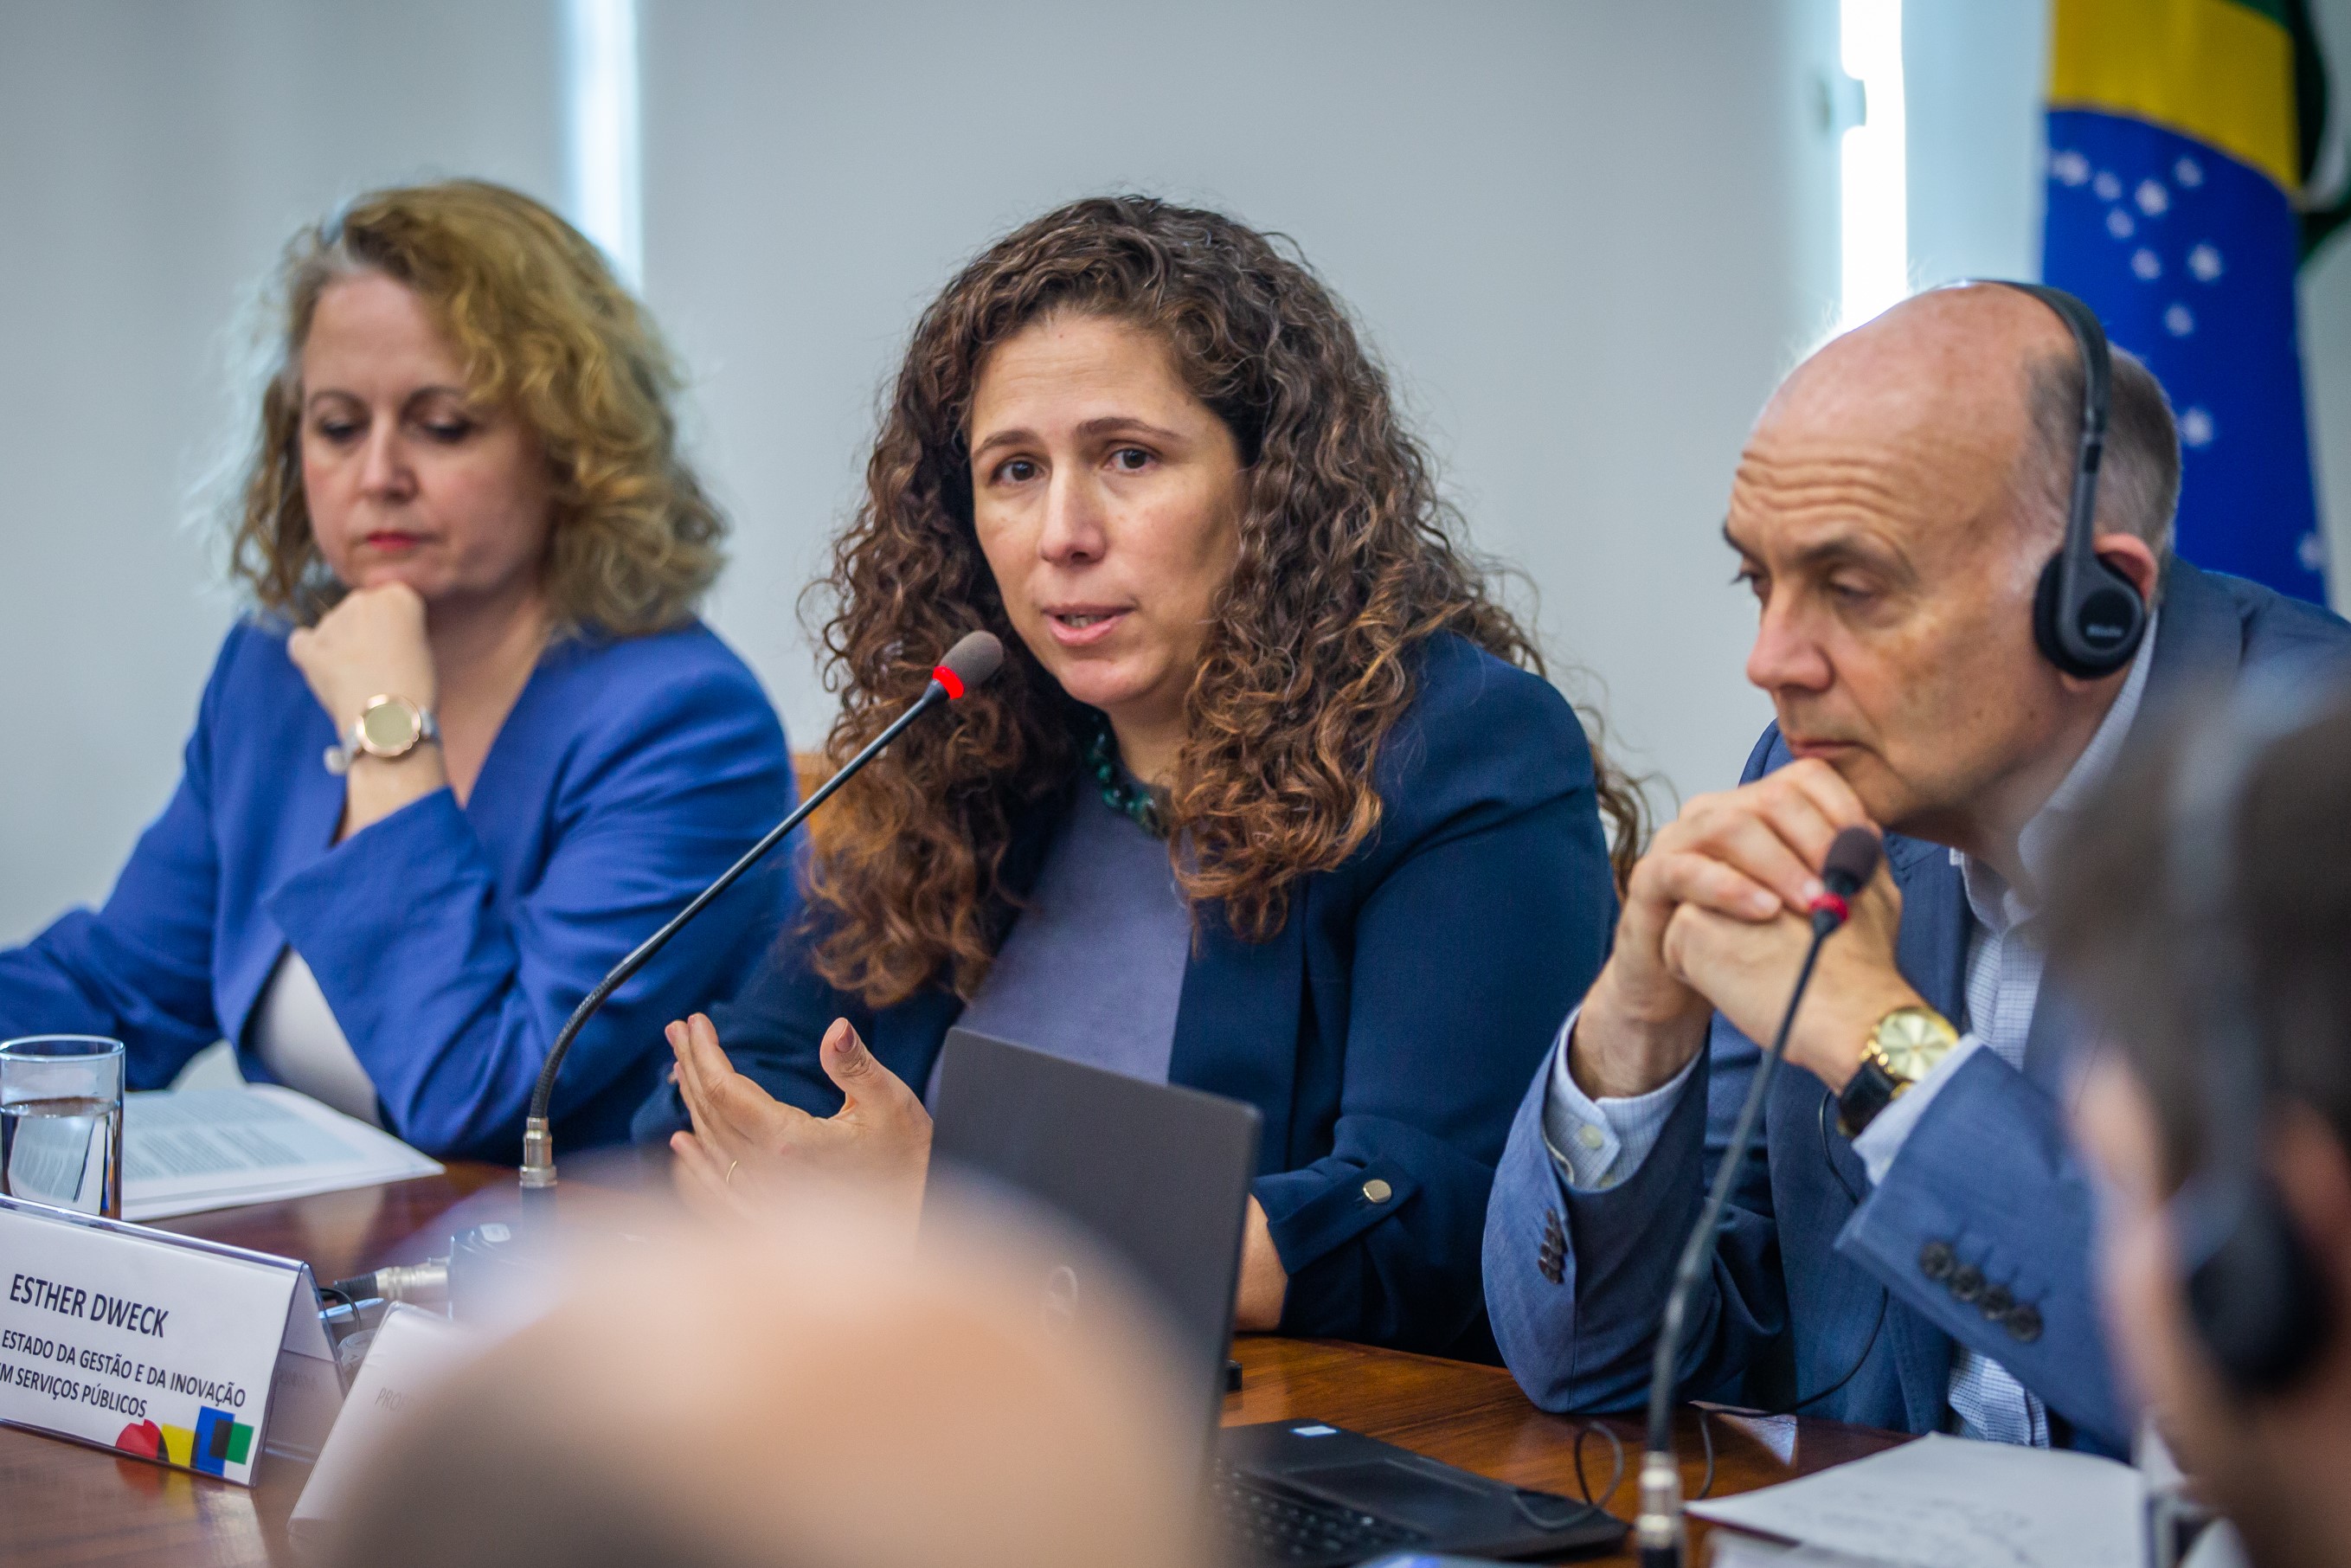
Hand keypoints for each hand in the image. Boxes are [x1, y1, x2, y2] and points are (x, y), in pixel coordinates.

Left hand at [288, 583, 445, 834]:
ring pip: (333, 626)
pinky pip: (301, 641)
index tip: (401, 646)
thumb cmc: (416, 689)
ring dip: (341, 644)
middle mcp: (363, 599)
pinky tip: (323, 668)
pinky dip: (309, 652)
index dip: (396, 625)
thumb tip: (379, 637)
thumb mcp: (422, 648)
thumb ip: (400, 631)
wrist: (388, 719)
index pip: (393, 600)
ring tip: (357, 678)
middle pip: (361, 609)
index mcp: (398, 595)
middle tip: (379, 664)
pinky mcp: (309, 646)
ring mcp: (331, 621)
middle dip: (365, 630)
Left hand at [667, 1013, 932, 1220]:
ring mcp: (762, 1202)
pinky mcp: (766, 1219)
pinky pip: (714, 1189)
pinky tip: (682, 1145)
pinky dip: (693, 1163)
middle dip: (691, 1065)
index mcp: (790, 1143)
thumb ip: (855, 1065)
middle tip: (678, 1030)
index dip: (706, 1051)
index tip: (695, 1020)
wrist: (920, 1222)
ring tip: (679, 1068)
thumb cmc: (910, 1162)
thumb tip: (836, 1029)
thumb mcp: (890, 1102)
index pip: (727, 1090)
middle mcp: (767, 1176)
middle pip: (710, 1113)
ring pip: (709, 1147)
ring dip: (690, 1103)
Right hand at [1571, 758, 1874, 1096]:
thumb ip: (1833, 872)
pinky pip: (1684, 870)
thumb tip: (1874, 845)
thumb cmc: (1744, 944)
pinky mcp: (1647, 880)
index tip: (1870, 854)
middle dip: (1816, 839)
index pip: (1804, 779)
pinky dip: (1729, 889)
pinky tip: (1765, 912)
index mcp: (1751, 808)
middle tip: (1844, 885)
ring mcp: (1676, 843)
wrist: (1681, 989)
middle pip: (1770, 796)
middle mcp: (1712, 813)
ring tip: (1813, 903)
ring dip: (1778, 864)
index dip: (1843, 808)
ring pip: (1728, 825)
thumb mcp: (1798, 904)